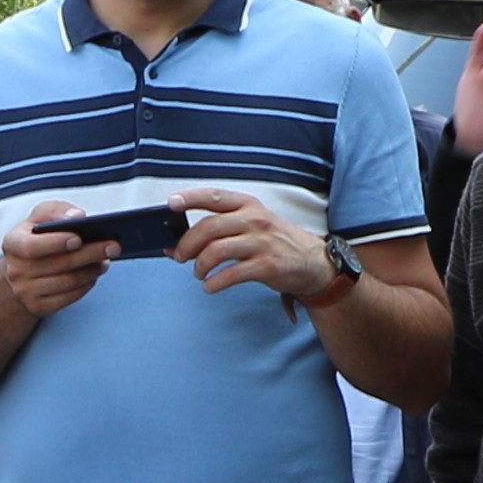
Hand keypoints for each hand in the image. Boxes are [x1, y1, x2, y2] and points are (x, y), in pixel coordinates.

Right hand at [0, 207, 104, 319]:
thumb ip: (57, 211)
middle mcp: (15, 270)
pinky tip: (95, 274)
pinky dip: (87, 285)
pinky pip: (70, 297)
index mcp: (12, 243)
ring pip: (68, 282)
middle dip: (90, 254)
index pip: (31, 247)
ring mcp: (25, 292)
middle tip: (113, 246)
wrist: (20, 271)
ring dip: (92, 270)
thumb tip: (78, 217)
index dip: (55, 243)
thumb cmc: (36, 237)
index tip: (78, 238)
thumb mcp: (40, 217)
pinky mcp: (38, 307)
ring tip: (106, 259)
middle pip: (59, 264)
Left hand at [170, 187, 338, 303]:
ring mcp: (261, 243)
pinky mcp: (266, 266)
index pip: (214, 196)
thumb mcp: (252, 224)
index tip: (171, 203)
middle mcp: (254, 220)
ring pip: (216, 251)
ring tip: (199, 273)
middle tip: (180, 256)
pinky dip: (214, 282)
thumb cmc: (274, 241)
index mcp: (248, 205)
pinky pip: (231, 274)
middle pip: (209, 227)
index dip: (190, 198)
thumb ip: (219, 228)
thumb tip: (177, 243)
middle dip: (187, 243)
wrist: (311, 262)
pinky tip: (210, 286)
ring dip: (199, 265)